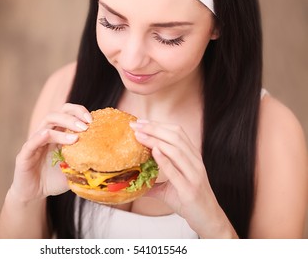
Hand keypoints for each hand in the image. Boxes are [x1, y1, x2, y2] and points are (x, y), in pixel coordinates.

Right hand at [10, 103, 91, 203]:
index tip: (93, 120)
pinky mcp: (24, 155)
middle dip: (73, 116)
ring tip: (76, 137)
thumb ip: (86, 162)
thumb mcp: (74, 168)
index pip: (67, 113)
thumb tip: (107, 161)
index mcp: (58, 134)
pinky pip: (31, 143)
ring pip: (46, 125)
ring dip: (62, 127)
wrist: (34, 194)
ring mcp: (34, 143)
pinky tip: (48, 136)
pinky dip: (40, 137)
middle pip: (57, 114)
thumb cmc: (54, 179)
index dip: (79, 112)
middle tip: (86, 126)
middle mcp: (45, 134)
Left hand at [130, 120, 235, 237]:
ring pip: (176, 150)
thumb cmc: (189, 200)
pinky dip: (164, 159)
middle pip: (175, 137)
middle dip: (153, 128)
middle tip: (136, 125)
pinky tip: (154, 150)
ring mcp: (194, 175)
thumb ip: (154, 180)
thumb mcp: (171, 186)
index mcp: (192, 157)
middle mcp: (195, 162)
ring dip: (155, 140)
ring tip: (139, 135)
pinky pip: (176, 171)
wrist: (208, 219)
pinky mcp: (190, 189)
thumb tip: (133, 180)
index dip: (158, 125)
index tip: (140, 122)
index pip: (177, 133)